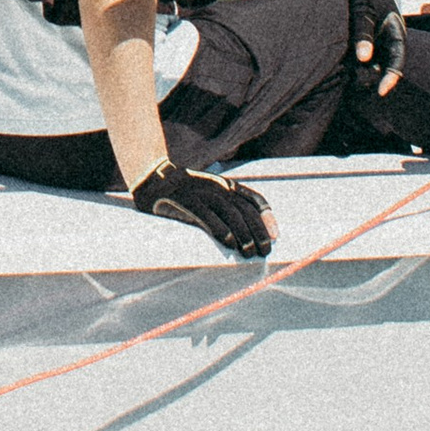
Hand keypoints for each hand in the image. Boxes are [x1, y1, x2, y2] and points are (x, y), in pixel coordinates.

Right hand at [132, 163, 274, 256]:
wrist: (155, 178)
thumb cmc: (185, 193)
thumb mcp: (211, 195)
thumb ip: (227, 208)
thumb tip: (248, 233)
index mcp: (226, 185)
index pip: (254, 199)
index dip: (267, 218)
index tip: (275, 236)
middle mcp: (218, 187)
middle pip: (245, 210)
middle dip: (258, 231)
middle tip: (264, 251)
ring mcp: (202, 192)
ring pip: (230, 213)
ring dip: (243, 234)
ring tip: (249, 252)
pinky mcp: (186, 200)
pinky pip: (207, 215)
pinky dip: (220, 228)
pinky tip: (229, 242)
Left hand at [349, 0, 405, 93]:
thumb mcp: (363, 9)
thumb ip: (363, 32)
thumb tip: (364, 58)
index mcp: (394, 32)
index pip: (397, 60)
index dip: (391, 77)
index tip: (381, 91)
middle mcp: (384, 42)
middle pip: (379, 69)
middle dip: (367, 77)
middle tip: (352, 77)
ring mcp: (370, 46)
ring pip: (364, 68)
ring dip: (354, 72)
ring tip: (340, 66)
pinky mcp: (354, 48)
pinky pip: (352, 63)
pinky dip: (346, 66)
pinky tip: (334, 63)